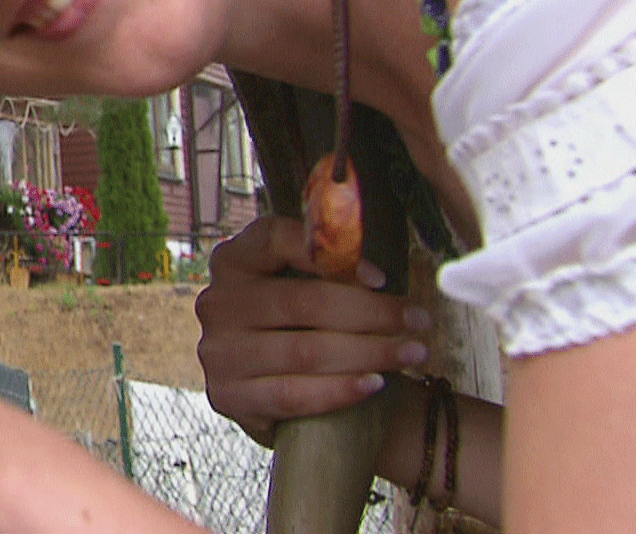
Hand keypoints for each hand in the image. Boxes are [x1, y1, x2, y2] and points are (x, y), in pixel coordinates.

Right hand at [194, 215, 431, 445]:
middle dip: (371, 313)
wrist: (265, 389)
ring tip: (412, 353)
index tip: (381, 277)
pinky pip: (293, 394)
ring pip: (304, 351)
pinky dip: (339, 390)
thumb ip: (327, 270)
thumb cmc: (294, 326)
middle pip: (302, 301)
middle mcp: (218, 302)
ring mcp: (219, 351)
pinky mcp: (229, 396)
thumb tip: (373, 274)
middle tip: (418, 321)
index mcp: (233, 261)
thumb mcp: (298, 285)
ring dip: (368, 353)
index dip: (331, 254)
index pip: (277, 238)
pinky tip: (374, 384)